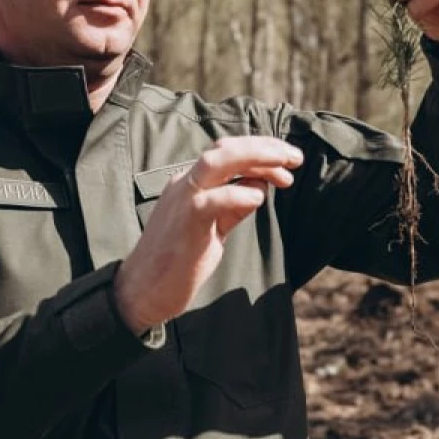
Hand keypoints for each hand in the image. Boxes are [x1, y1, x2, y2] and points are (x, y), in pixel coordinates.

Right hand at [112, 137, 302, 332]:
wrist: (143, 290)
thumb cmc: (179, 260)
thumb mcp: (212, 228)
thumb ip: (232, 208)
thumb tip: (259, 188)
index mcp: (191, 183)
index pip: (227, 152)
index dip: (260, 151)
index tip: (288, 162)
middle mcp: (185, 184)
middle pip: (225, 149)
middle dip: (264, 147)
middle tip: (295, 158)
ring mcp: (183, 200)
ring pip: (216, 162)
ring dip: (255, 159)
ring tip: (285, 171)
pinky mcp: (186, 222)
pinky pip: (213, 200)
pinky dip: (239, 194)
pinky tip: (259, 198)